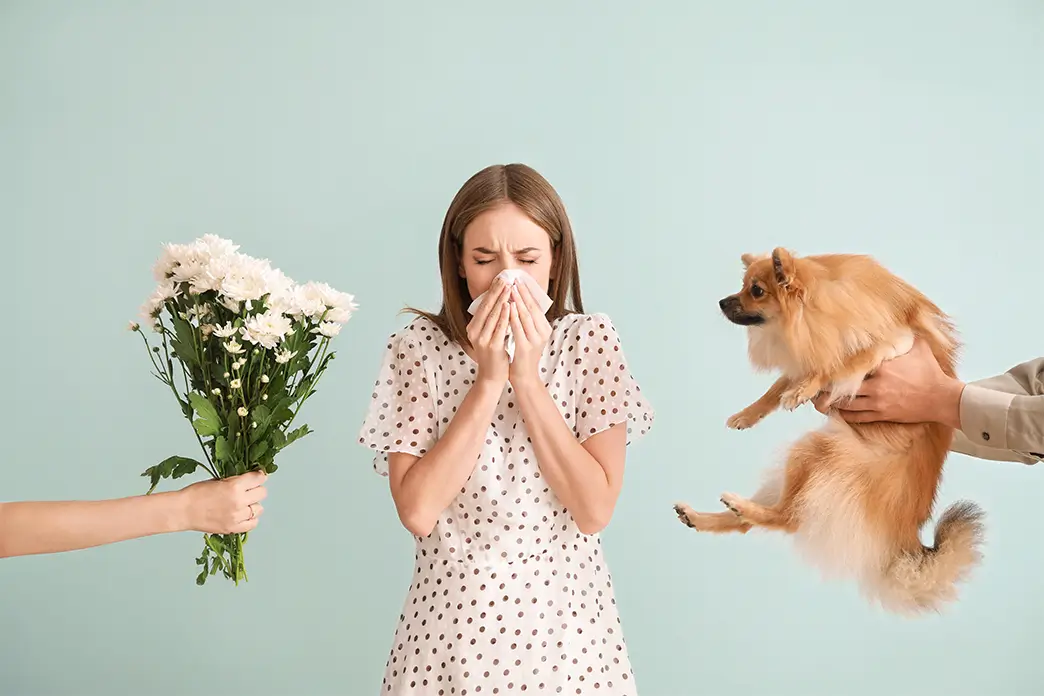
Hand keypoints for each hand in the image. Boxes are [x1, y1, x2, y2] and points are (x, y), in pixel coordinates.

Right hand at [176, 470, 267, 533]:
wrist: (183, 511)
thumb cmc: (196, 493)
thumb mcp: (218, 480)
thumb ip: (235, 480)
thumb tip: (250, 478)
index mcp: (234, 486)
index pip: (259, 478)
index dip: (259, 476)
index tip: (258, 476)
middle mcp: (239, 501)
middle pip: (262, 493)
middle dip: (257, 489)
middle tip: (249, 490)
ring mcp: (237, 516)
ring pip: (259, 509)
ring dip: (253, 505)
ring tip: (244, 503)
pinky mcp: (233, 528)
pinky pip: (253, 523)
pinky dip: (251, 518)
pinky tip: (243, 514)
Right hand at [466, 276, 510, 385]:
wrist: (492, 377)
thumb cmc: (494, 355)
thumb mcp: (489, 335)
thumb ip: (491, 321)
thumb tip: (500, 302)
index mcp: (473, 327)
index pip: (483, 305)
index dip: (492, 291)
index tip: (501, 279)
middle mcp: (474, 332)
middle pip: (486, 307)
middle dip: (497, 291)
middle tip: (506, 278)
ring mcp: (482, 339)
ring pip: (492, 315)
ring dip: (501, 300)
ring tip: (509, 288)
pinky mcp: (491, 346)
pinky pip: (499, 328)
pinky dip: (504, 316)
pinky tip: (510, 306)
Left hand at [507, 279, 551, 385]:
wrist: (525, 377)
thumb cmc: (523, 355)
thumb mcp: (528, 335)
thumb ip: (526, 321)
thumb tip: (519, 301)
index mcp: (544, 328)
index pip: (536, 306)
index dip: (528, 293)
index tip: (519, 280)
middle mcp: (543, 333)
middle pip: (532, 308)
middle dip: (523, 293)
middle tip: (515, 280)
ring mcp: (535, 340)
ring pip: (526, 316)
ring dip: (518, 301)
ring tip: (511, 289)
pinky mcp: (525, 347)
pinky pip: (518, 328)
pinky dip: (513, 316)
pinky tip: (507, 307)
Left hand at [812, 338, 964, 428]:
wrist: (942, 398)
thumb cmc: (930, 371)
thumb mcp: (918, 346)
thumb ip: (903, 335)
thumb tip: (896, 318)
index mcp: (882, 367)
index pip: (852, 366)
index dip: (836, 368)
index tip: (822, 366)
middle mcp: (877, 385)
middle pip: (843, 387)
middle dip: (827, 387)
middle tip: (813, 386)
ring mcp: (878, 401)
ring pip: (846, 404)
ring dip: (831, 403)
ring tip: (818, 400)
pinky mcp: (882, 414)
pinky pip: (856, 417)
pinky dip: (844, 414)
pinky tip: (835, 411)